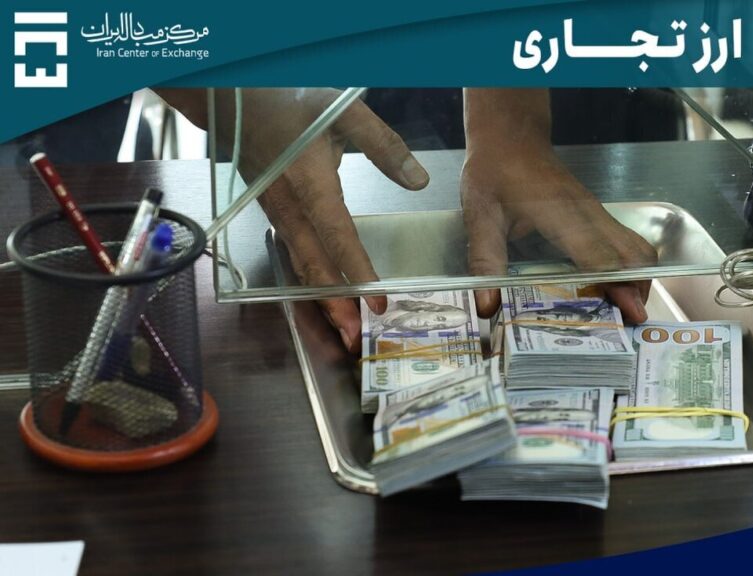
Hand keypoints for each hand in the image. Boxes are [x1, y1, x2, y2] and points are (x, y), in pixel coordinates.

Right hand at [160, 88, 428, 352]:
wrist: (237, 97)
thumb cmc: (292, 101)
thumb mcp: (344, 112)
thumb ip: (384, 145)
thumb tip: (418, 180)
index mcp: (310, 182)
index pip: (337, 235)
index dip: (356, 271)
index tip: (377, 301)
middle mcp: (289, 205)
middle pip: (313, 263)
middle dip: (334, 304)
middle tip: (355, 336)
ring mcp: (277, 212)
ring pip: (300, 264)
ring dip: (320, 299)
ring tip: (342, 329)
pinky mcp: (274, 213)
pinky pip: (293, 253)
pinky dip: (309, 280)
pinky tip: (325, 298)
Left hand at [460, 139, 656, 323]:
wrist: (511, 136)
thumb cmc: (494, 172)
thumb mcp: (479, 216)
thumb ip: (485, 260)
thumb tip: (488, 306)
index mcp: (562, 214)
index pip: (600, 256)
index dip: (618, 286)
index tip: (629, 314)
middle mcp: (589, 215)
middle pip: (634, 256)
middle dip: (638, 292)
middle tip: (627, 327)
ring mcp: (598, 214)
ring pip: (637, 250)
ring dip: (639, 282)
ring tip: (623, 316)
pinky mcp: (598, 216)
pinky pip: (627, 245)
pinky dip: (630, 271)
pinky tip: (613, 293)